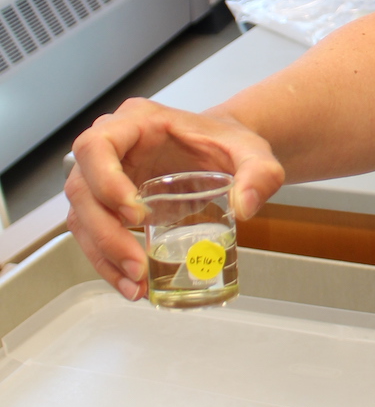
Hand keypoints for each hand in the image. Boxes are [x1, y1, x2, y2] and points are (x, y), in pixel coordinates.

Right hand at [67, 100, 284, 299]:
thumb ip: (260, 174)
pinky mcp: (108, 203)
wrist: (224, 153)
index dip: (105, 181)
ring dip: (103, 255)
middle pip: (82, 189)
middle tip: (137, 266)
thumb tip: (245, 207)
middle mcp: (113, 146)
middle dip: (105, 233)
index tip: (136, 214)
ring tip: (136, 285)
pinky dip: (108, 262)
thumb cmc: (229, 145)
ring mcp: (105, 176)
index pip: (97, 146)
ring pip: (82, 217)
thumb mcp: (253, 153)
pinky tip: (132, 285)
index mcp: (137, 121)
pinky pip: (93, 234)